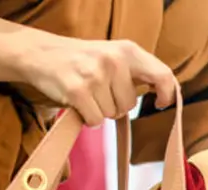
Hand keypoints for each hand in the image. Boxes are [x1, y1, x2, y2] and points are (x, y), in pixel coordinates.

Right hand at [19, 38, 175, 126]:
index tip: (159, 103)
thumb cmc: (83, 60)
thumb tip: (166, 91)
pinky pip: (95, 121)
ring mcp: (95, 75)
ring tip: (86, 92)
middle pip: (130, 106)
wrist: (41, 54)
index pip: (162, 75)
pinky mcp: (77, 91)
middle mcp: (114, 60)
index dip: (166, 94)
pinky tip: (78, 102)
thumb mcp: (114, 56)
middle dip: (115, 106)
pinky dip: (87, 118)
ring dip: (99, 111)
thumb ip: (138, 71)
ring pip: (111, 115)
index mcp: (128, 50)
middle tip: (99, 91)